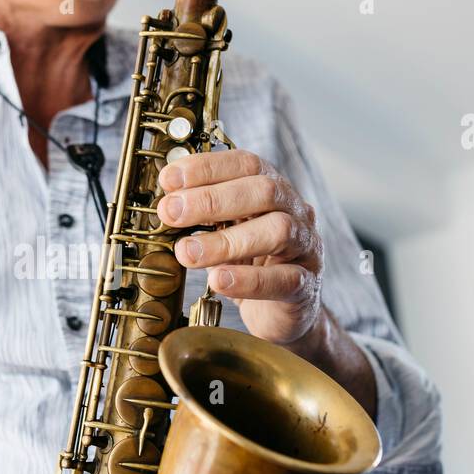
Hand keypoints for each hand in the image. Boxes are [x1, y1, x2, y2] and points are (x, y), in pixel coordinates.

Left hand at [157, 148, 323, 345]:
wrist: (281, 309)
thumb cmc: (251, 263)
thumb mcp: (225, 231)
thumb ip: (203, 216)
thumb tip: (167, 204)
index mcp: (274, 189)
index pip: (246, 164)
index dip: (207, 168)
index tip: (169, 179)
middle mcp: (295, 211)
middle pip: (264, 191)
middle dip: (211, 199)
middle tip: (171, 213)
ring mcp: (305, 247)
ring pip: (278, 231)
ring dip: (226, 241)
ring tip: (187, 253)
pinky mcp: (305, 284)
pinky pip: (283, 279)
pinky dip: (248, 280)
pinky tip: (218, 280)